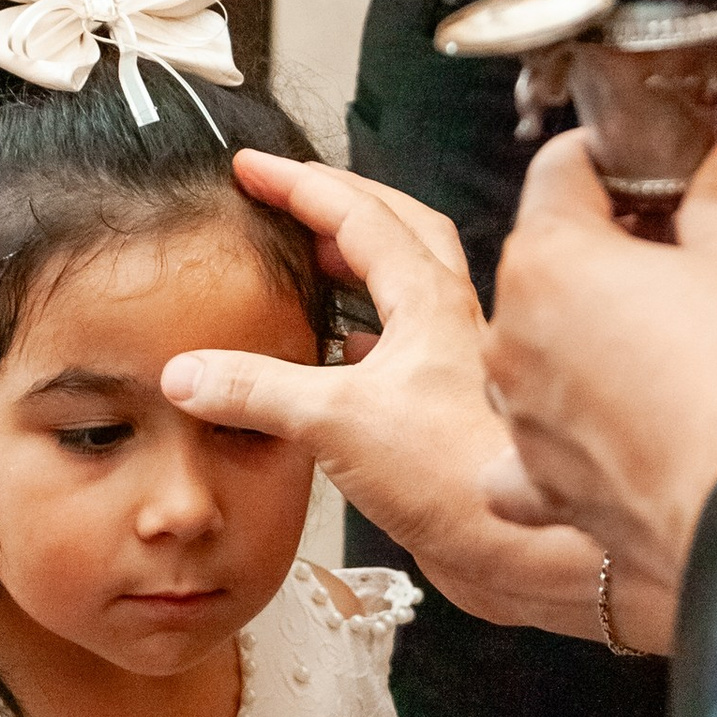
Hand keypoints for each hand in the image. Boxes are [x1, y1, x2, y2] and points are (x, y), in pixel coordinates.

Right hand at [164, 155, 658, 639]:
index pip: (358, 213)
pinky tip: (337, 355)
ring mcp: (454, 363)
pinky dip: (364, 336)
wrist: (528, 549)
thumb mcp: (338, 422)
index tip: (253, 166)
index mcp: (428, 299)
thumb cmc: (461, 475)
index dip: (299, 184)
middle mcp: (449, 320)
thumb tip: (189, 371)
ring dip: (357, 266)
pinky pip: (403, 349)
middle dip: (340, 202)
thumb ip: (259, 391)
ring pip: (404, 287)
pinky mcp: (449, 411)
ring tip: (309, 262)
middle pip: (397, 230)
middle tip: (288, 193)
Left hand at [485, 125, 716, 585]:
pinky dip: (566, 437)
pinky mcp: (543, 486)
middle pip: (548, 261)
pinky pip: (533, 449)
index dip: (622, 162)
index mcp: (546, 260)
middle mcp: (512, 338)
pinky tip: (615, 433)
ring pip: (540, 351)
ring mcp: (520, 417)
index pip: (562, 170)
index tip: (668, 174)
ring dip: (589, 341)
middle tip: (691, 263)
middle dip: (611, 254)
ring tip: (672, 350)